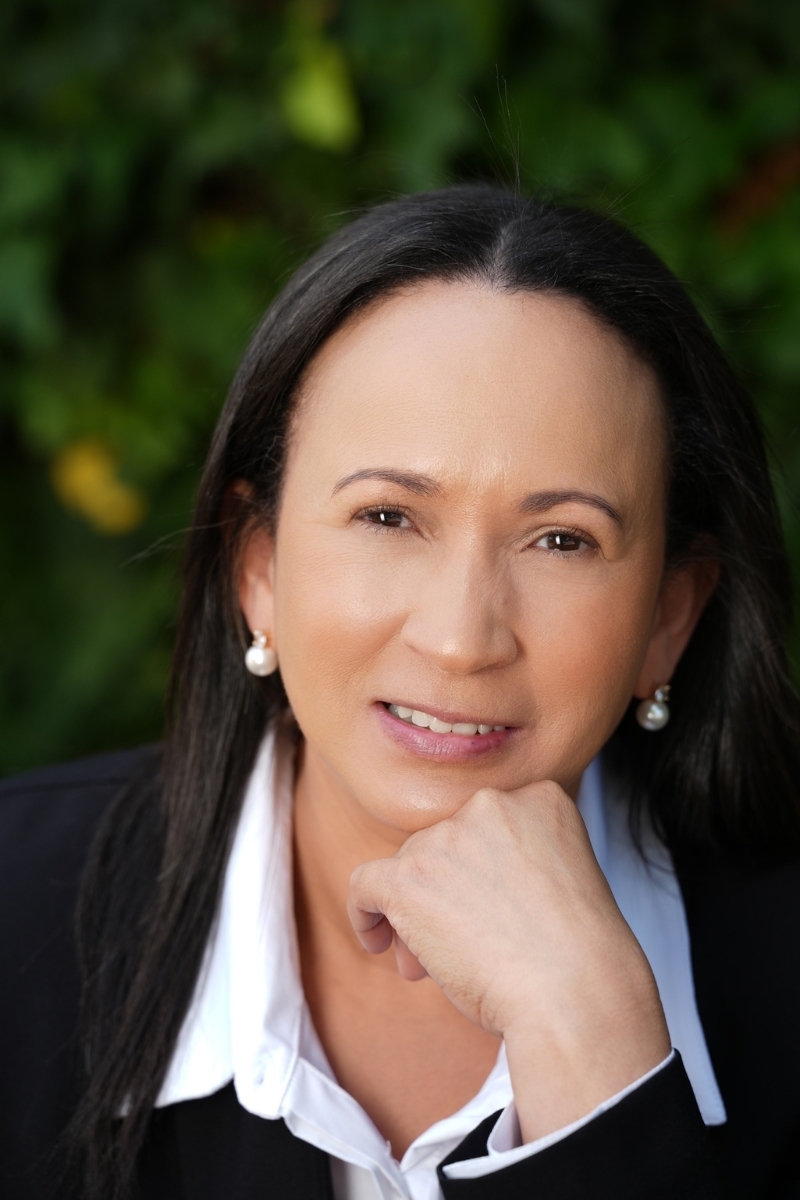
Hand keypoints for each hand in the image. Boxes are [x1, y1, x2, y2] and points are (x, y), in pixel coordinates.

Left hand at [348, 780, 670, 1140]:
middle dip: (444, 894)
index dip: (480, 872)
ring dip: (414, 913)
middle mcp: (491, 805)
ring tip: (428, 966)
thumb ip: (513, 867)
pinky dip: (365, 913)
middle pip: (445, 845)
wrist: (576, 994)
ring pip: (410, 867)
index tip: (488, 914)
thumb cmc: (579, 960)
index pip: (489, 828)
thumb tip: (446, 894)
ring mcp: (447, 836)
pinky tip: (377, 943)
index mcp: (540, 800)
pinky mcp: (409, 874)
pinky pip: (365, 883)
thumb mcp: (562, 884)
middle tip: (456, 947)